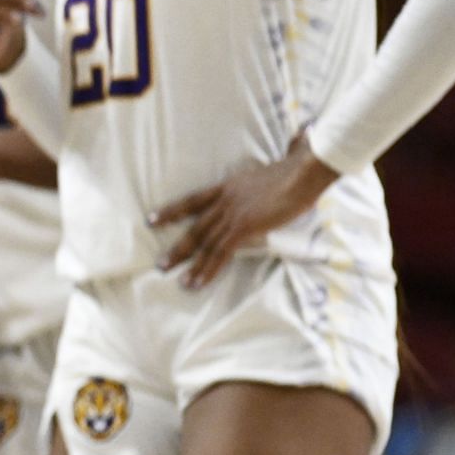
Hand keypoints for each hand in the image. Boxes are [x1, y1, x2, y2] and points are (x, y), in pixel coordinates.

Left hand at [150, 132, 338, 288]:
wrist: (301, 173)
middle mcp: (224, 200)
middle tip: (161, 264)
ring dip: (191, 264)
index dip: (171, 210)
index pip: (192, 200)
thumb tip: (255, 204)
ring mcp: (232, 213)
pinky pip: (222, 251)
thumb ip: (252, 194)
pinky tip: (200, 280)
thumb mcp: (262, 181)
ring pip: (205, 242)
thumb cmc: (292, 175)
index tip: (152, 220)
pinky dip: (210, 268)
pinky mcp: (244, 226)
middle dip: (178, 247)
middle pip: (195, 226)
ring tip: (179, 281)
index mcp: (226, 187)